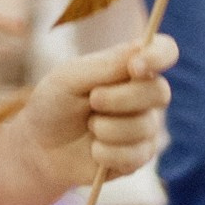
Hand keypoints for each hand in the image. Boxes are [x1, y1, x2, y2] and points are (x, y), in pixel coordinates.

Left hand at [22, 32, 176, 190]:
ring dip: (106, 128)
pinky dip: (106, 153)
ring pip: (144, 126)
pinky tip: (94, 150)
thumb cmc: (54, 104)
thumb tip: (141, 48)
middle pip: (159, 92)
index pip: (164, 51)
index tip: (135, 67)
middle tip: (92, 100)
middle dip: (120, 99)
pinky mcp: (140, 156)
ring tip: (89, 127)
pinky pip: (135, 155)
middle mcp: (144, 94)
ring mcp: (145, 126)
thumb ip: (106, 64)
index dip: (158, 56)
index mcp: (130, 67)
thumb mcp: (70, 78)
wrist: (40, 147)